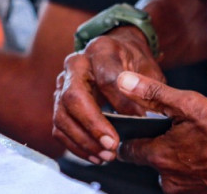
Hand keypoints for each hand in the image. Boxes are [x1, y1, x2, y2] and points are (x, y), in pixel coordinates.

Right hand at [52, 27, 165, 163]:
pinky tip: (95, 156)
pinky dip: (75, 145)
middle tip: (113, 146)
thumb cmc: (134, 62)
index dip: (120, 103)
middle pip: (73, 96)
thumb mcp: (147, 68)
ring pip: (61, 115)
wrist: (119, 54)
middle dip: (92, 126)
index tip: (137, 121)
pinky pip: (59, 127)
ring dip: (83, 141)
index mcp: (100, 50)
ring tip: (106, 156)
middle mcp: (76, 64)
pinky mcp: (59, 101)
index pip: (105, 78)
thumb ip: (145, 89)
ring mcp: (63, 83)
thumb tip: (140, 118)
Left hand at [114, 72, 206, 193]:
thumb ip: (152, 92)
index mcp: (158, 156)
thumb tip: (123, 81)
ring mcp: (185, 191)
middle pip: (151, 161)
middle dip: (159, 147)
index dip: (130, 137)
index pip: (128, 150)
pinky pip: (190, 181)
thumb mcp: (187, 104)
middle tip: (176, 131)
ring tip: (197, 143)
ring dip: (178, 159)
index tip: (133, 130)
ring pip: (171, 172)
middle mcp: (167, 179)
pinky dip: (196, 170)